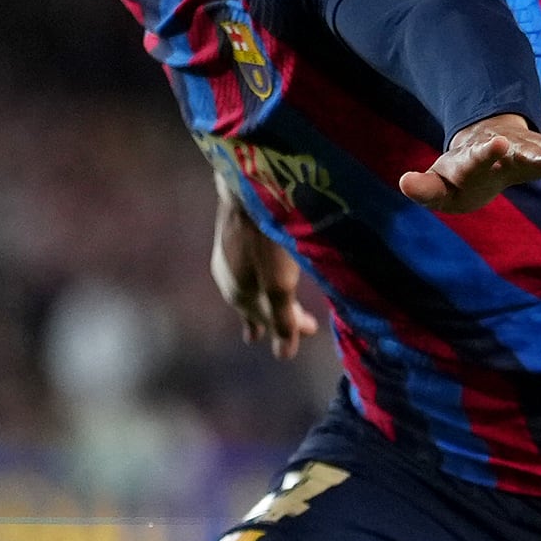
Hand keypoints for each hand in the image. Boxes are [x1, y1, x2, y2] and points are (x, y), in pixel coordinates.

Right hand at [211, 201, 316, 355]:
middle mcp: (227, 279)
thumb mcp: (280, 282)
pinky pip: (247, 267)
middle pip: (257, 305)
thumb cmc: (267, 236)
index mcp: (238, 295)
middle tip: (299, 327)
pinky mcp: (231, 235)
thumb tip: (283, 356)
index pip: (268, 320)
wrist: (247, 184)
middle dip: (277, 317)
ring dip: (264, 302)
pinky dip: (259, 279)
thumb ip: (284, 318)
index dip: (292, 327)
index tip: (314, 328)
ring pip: (250, 286)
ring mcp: (226, 256)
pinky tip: (259, 272)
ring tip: (265, 314)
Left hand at [401, 111, 540, 213]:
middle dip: (526, 153)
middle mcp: (500, 150)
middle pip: (514, 152)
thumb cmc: (460, 175)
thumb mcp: (439, 187)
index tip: (497, 146)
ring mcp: (523, 150)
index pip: (476, 158)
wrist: (484, 147)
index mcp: (472, 161)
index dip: (485, 153)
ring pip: (540, 151)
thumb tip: (404, 182)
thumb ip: (425, 189)